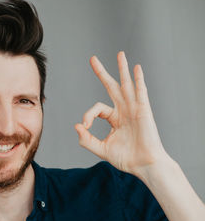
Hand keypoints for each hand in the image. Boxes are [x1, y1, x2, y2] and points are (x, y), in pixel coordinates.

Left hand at [74, 51, 169, 175]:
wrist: (144, 166)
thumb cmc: (126, 158)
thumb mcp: (102, 149)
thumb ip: (87, 140)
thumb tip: (76, 126)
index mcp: (114, 118)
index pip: (96, 109)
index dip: (88, 115)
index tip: (84, 127)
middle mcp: (124, 110)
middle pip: (111, 86)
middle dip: (101, 72)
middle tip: (92, 59)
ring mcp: (134, 109)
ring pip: (126, 85)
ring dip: (123, 69)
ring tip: (120, 54)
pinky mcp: (144, 111)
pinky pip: (141, 92)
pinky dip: (139, 80)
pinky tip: (136, 68)